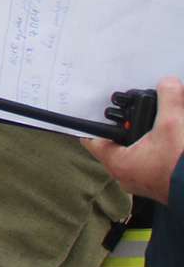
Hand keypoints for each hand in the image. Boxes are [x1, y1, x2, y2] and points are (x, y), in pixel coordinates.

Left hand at [84, 77, 183, 203]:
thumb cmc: (183, 166)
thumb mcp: (174, 124)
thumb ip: (168, 99)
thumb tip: (168, 83)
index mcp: (119, 163)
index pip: (92, 140)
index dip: (92, 122)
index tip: (92, 110)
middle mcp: (126, 175)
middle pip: (114, 144)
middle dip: (122, 126)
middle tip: (126, 111)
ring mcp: (143, 182)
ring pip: (133, 153)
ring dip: (140, 137)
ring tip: (149, 121)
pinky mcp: (159, 183)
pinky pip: (149, 161)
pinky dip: (154, 148)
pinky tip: (165, 137)